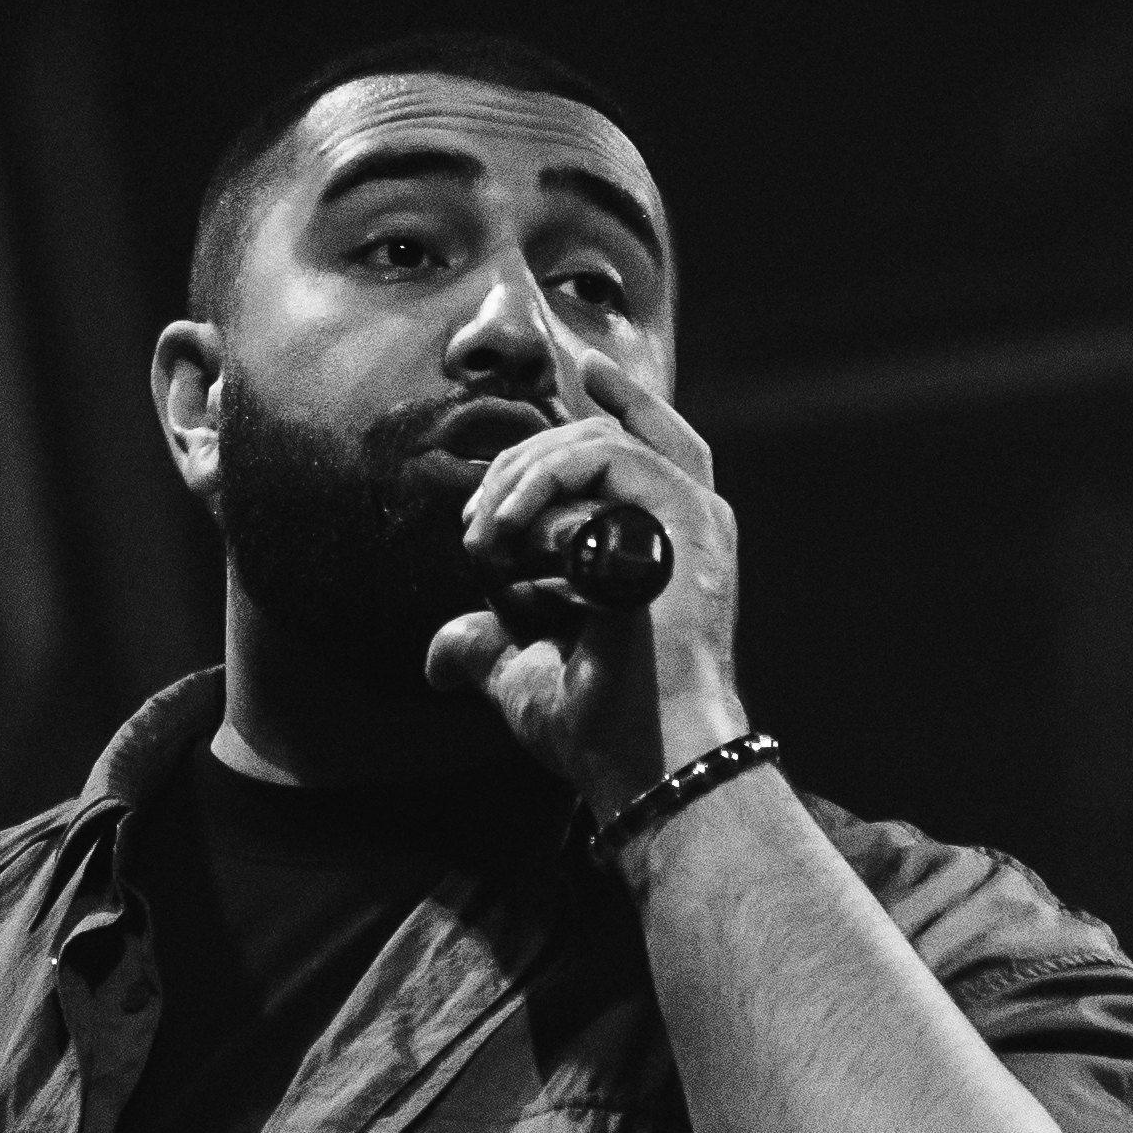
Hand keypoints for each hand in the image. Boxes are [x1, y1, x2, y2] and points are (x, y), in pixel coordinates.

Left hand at [430, 353, 748, 818]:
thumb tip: (438, 657)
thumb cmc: (604, 729)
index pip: (652, 446)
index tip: (583, 375)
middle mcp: (691, 524)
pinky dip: (547, 480)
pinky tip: (503, 529)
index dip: (625, 402)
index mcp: (670, 547)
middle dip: (525, 462)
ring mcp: (694, 521)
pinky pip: (610, 459)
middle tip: (474, 517)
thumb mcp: (527, 677)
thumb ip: (488, 649)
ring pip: (601, 442)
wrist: (648, 757)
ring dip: (526, 473)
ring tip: (483, 530)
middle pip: (605, 439)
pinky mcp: (687, 522)